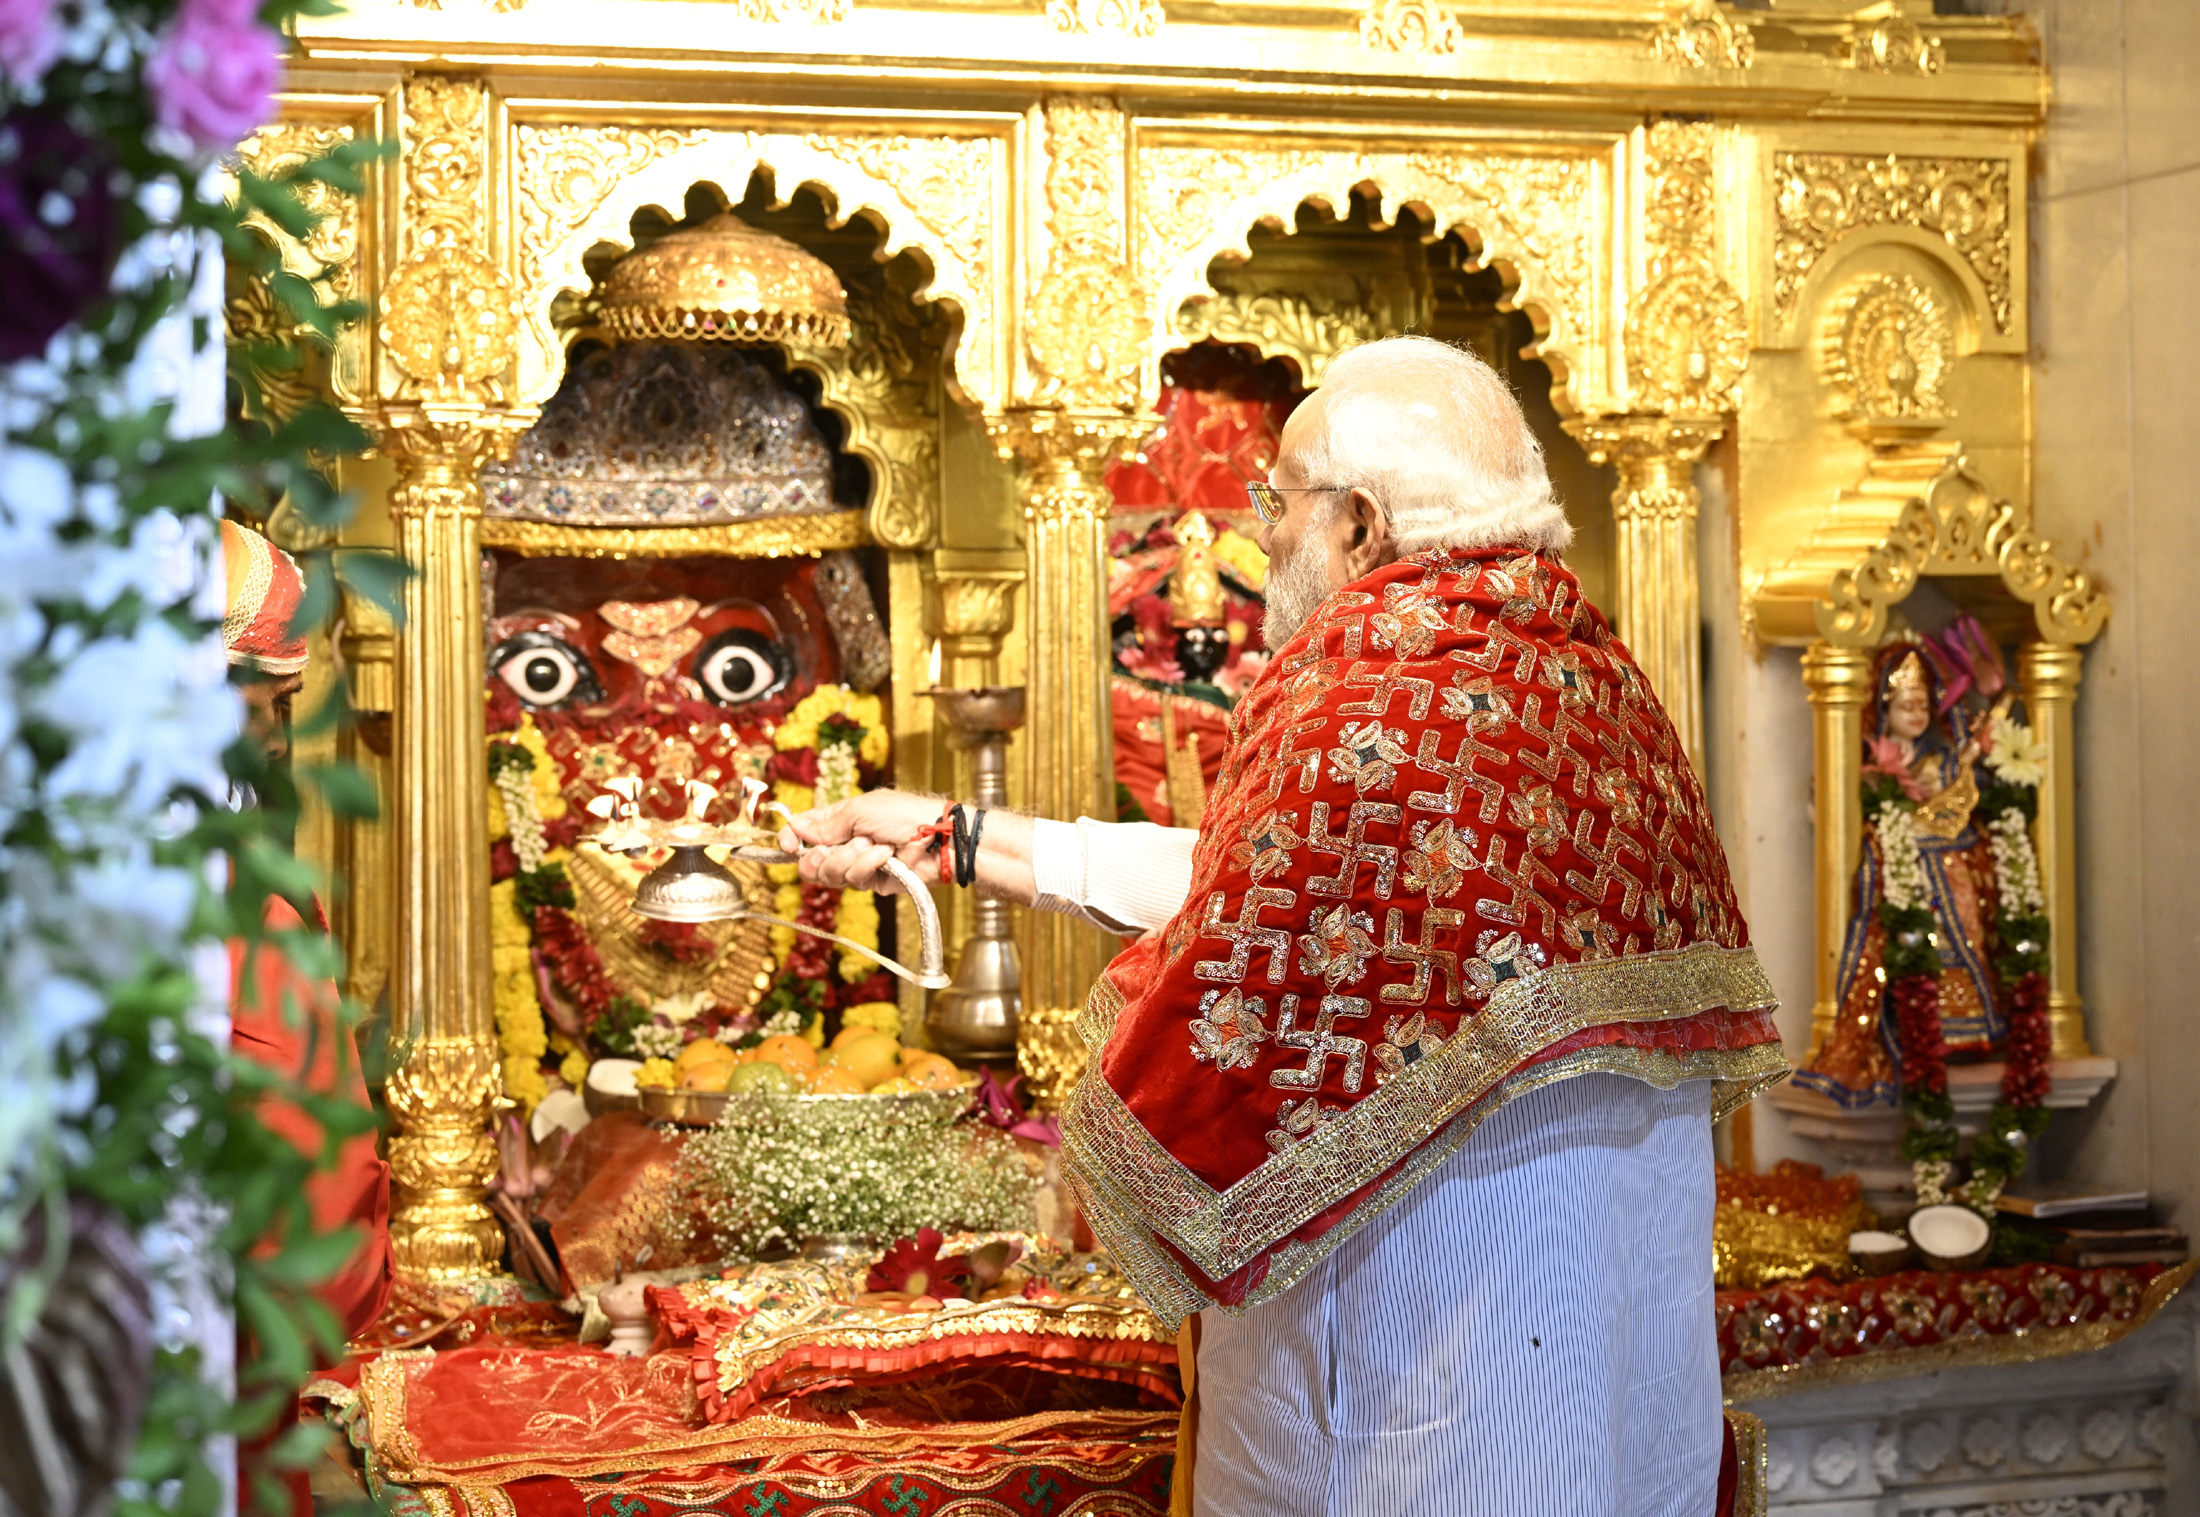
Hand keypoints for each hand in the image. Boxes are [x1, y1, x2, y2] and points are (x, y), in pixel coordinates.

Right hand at [779, 789, 947, 894]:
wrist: (938, 838)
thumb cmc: (903, 814)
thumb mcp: (859, 810)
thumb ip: (826, 824)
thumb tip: (798, 831)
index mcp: (838, 820)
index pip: (802, 832)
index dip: (790, 839)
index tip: (786, 845)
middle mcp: (844, 843)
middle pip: (809, 862)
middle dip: (817, 856)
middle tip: (829, 849)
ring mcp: (857, 865)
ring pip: (829, 874)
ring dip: (849, 858)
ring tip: (873, 846)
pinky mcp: (871, 882)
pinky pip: (853, 880)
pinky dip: (868, 865)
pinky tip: (885, 856)